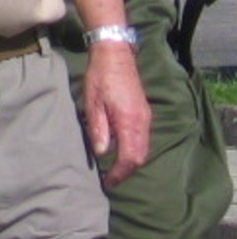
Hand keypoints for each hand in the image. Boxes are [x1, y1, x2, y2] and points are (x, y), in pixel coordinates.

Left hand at [83, 42, 150, 187]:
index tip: (107, 183)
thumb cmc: (100, 77)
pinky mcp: (144, 113)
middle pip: (140, 157)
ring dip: (131, 162)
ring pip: (143, 149)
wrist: (115, 55)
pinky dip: (134, 150)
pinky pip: (143, 139)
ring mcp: (146, 118)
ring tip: (114, 170)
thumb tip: (102, 153)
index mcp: (129, 122)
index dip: (119, 173)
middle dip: (126, 171)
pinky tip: (120, 151)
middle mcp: (142, 123)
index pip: (129, 157)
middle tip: (110, 180)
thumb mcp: (92, 103)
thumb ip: (98, 129)